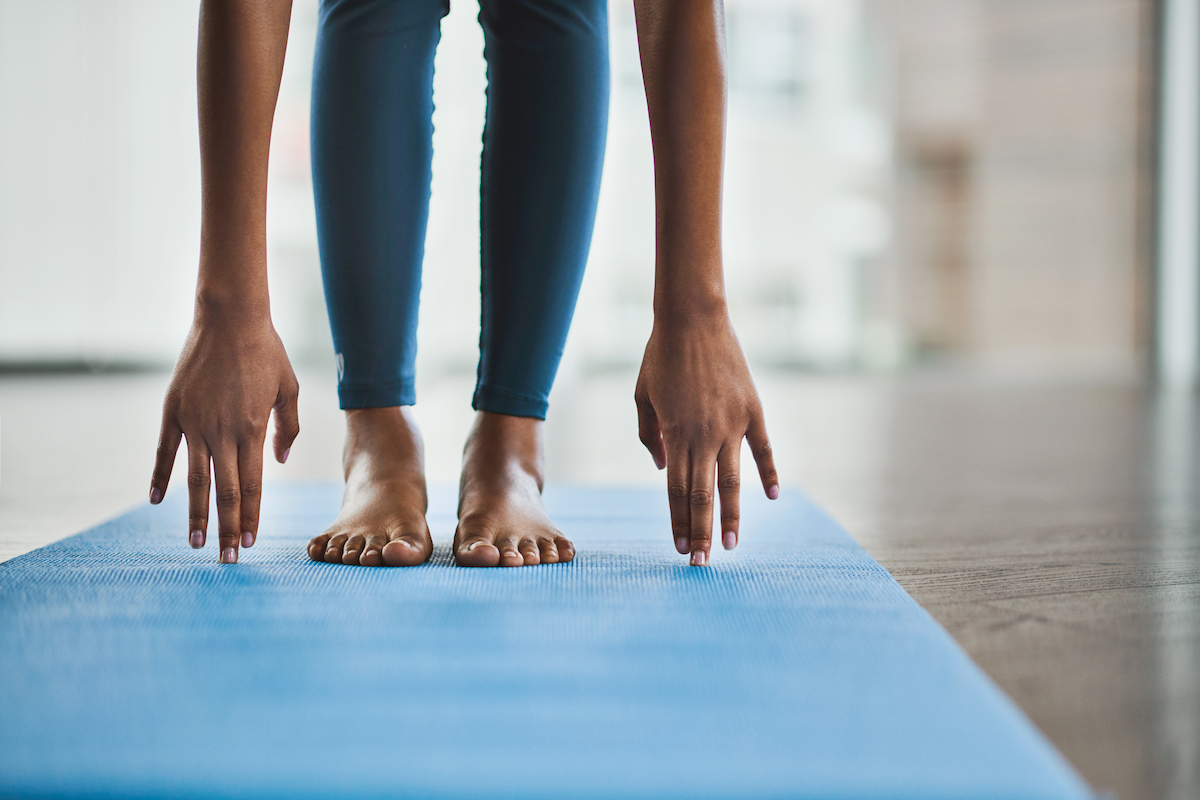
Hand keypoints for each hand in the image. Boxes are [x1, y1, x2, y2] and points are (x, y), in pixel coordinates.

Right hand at [149, 311, 299, 562]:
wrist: (229, 317)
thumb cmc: (266, 351)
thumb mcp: (289, 387)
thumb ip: (289, 426)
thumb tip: (278, 459)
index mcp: (253, 429)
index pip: (254, 485)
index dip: (253, 516)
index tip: (252, 542)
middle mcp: (222, 432)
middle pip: (225, 492)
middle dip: (229, 528)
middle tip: (229, 559)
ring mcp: (194, 423)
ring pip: (194, 480)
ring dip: (195, 515)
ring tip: (196, 543)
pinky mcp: (173, 411)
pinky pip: (165, 452)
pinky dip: (160, 477)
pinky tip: (157, 501)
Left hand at [634, 309, 778, 565]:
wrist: (693, 318)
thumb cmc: (661, 356)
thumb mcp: (643, 397)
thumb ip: (650, 435)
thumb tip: (662, 468)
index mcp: (675, 435)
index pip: (676, 491)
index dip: (677, 522)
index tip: (678, 548)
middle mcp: (705, 435)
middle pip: (702, 495)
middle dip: (699, 532)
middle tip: (700, 562)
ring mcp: (732, 424)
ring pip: (732, 482)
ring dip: (730, 516)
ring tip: (730, 545)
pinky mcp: (753, 410)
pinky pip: (764, 450)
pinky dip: (769, 474)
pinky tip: (772, 498)